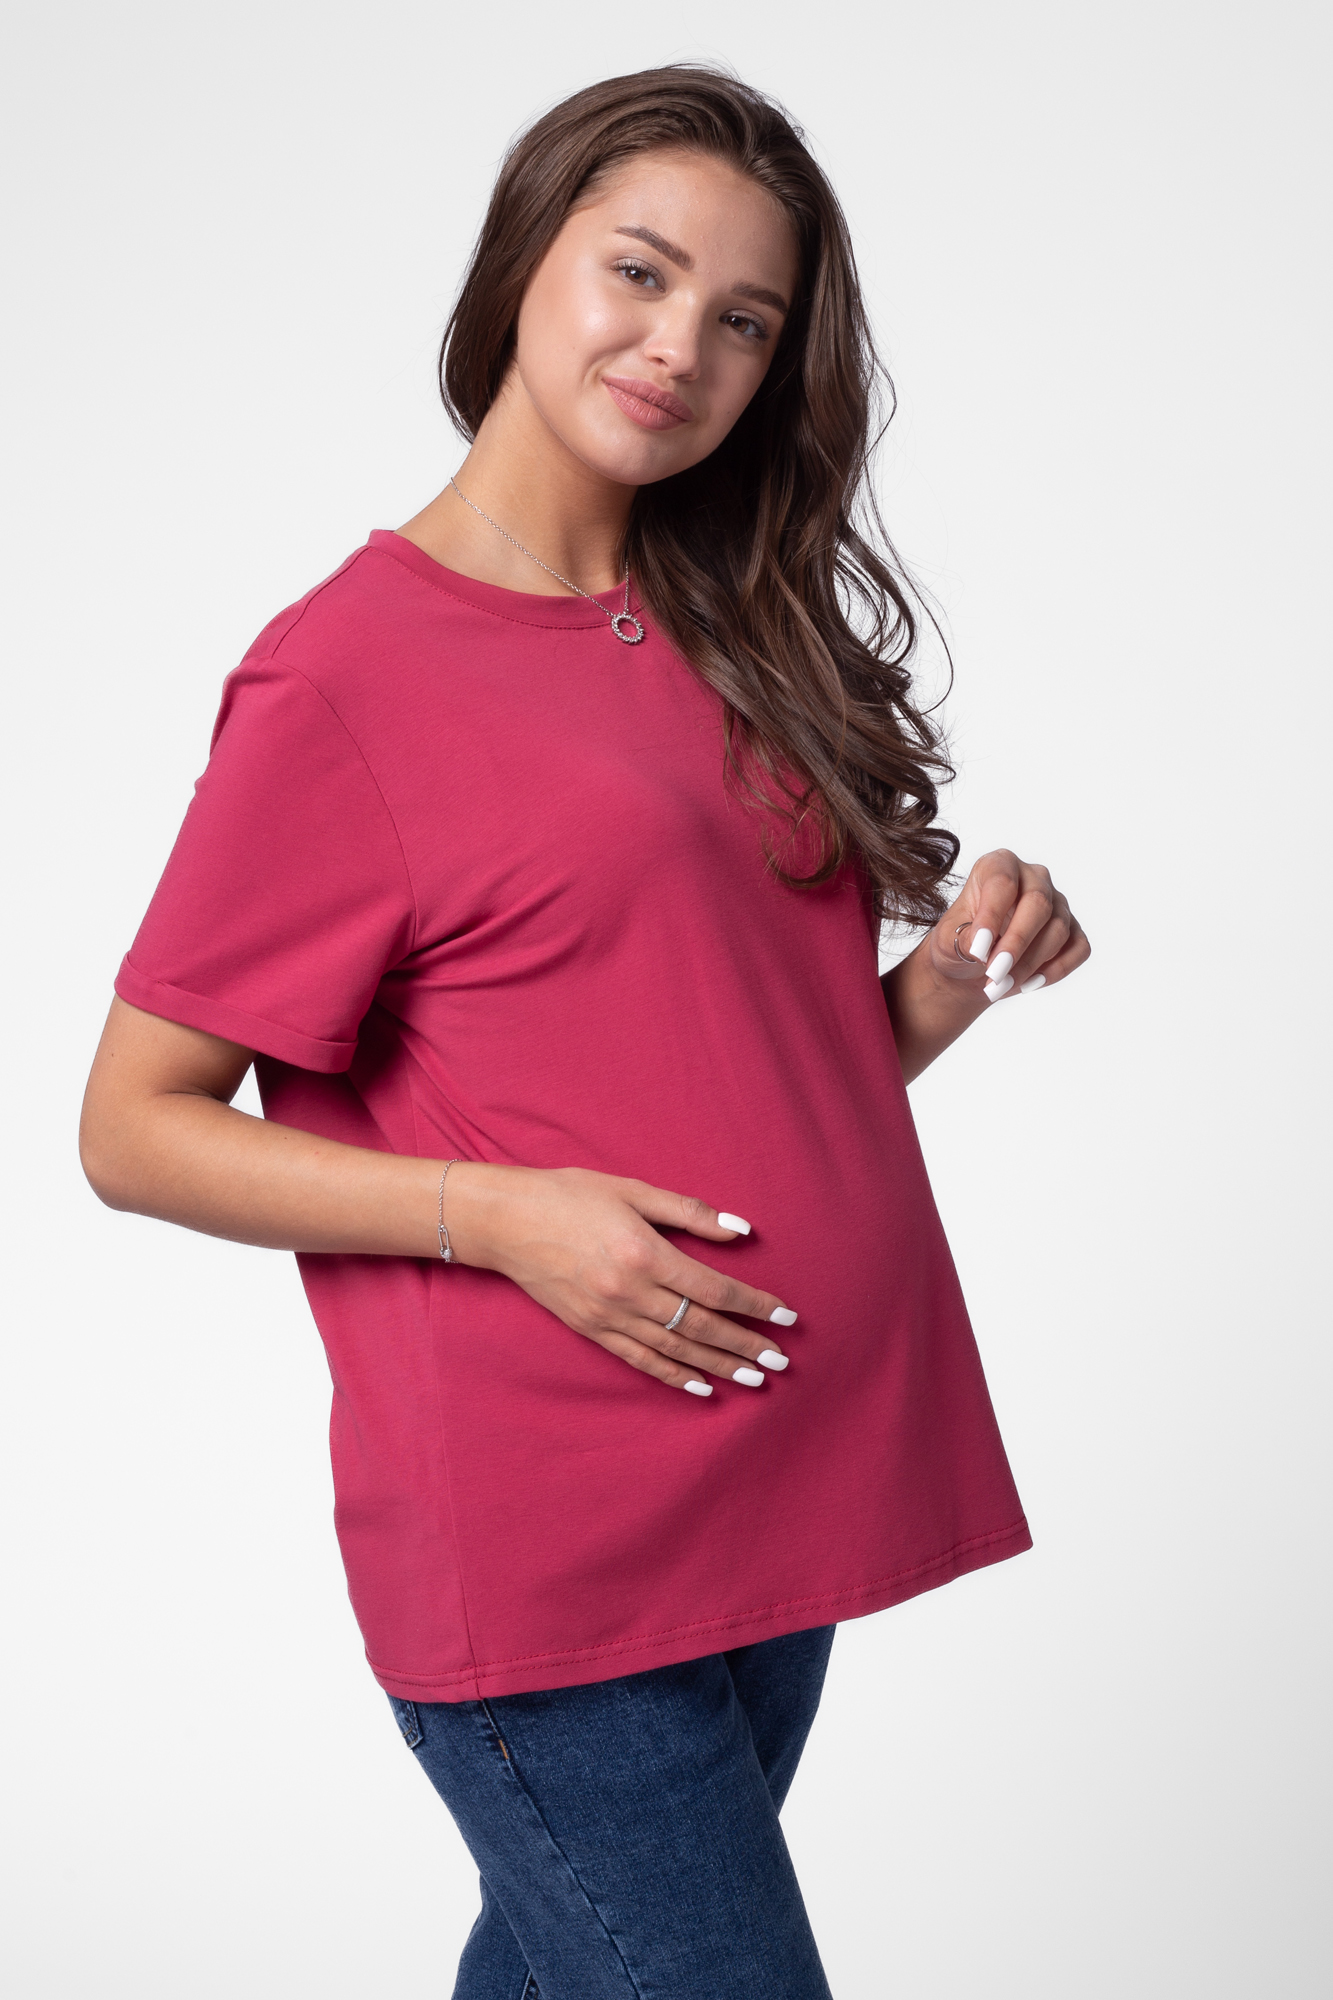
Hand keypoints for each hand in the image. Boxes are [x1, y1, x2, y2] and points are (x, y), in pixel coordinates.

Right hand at [444, 1163, 796, 1396]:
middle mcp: (630, 1292)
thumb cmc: (570, 1195)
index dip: (754, 1305)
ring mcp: (609, 1316)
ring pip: (676, 1349)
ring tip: (754, 1379)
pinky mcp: (591, 1329)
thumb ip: (689, 1212)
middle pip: (701, 1326)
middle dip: (745, 1345)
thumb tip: (741, 1230)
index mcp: (645, 1253)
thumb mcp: (633, 1190)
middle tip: (781, 1360)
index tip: (786, 1317)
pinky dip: (673, 1375)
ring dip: (719, 1366)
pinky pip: (640, 1359)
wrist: (506, 1222)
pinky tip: (700, 1387)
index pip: (713, 1289)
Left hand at [924, 849, 1089, 1001]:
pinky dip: (1055, 971)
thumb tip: (982, 948)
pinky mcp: (1073, 929)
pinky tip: (1027, 985)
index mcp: (999, 864)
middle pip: (1038, 903)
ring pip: (1058, 930)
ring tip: (999, 986)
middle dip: (1016, 944)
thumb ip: (963, 939)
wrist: (974, 967)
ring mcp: (1057, 903)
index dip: (991, 916)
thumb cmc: (961, 943)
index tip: (978, 950)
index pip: (1002, 883)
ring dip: (1029, 964)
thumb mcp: (947, 941)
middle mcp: (1033, 877)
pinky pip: (1077, 949)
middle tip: (994, 975)